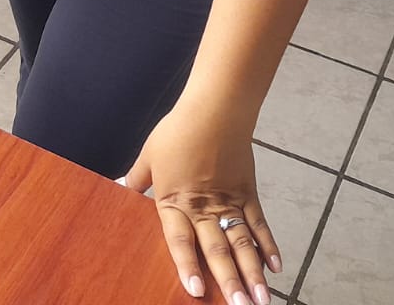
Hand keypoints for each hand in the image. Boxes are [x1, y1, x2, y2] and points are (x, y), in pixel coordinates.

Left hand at [126, 106, 280, 304]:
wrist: (215, 108)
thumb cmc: (179, 130)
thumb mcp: (149, 154)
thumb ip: (137, 178)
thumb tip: (118, 186)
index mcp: (175, 200)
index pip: (180, 240)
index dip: (187, 265)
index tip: (196, 291)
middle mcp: (203, 207)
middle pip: (217, 249)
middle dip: (229, 282)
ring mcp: (229, 202)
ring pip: (242, 243)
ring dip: (252, 273)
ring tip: (262, 300)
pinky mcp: (248, 193)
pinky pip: (260, 224)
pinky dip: (268, 246)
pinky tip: (275, 267)